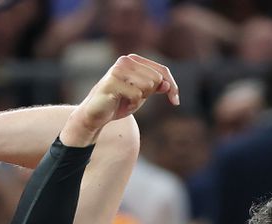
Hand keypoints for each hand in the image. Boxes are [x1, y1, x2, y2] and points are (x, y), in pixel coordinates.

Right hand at [62, 54, 178, 146]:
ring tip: (126, 101)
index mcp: (133, 60)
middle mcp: (125, 60)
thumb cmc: (120, 102)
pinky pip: (136, 95)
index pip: (162, 71)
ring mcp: (118, 70)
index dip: (172, 86)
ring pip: (147, 85)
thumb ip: (156, 87)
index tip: (175, 101)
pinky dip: (132, 105)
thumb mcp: (142, 95)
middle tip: (134, 99)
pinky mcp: (112, 82)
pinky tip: (121, 105)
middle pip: (156, 79)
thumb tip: (168, 84)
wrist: (95, 114)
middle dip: (149, 94)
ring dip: (140, 100)